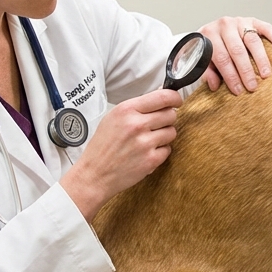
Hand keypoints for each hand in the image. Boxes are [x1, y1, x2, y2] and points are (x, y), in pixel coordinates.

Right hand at [59, 89, 182, 220]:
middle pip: (171, 114)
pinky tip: (146, 153)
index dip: (175, 98)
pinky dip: (160, 151)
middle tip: (156, 125)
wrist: (94, 174)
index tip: (177, 101)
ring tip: (148, 141)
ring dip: (164, 135)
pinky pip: (168, 150)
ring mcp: (145, 143)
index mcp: (127, 110)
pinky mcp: (151, 160)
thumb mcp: (113, 117)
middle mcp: (137, 125)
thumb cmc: (102, 146)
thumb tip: (161, 97)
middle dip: (167, 118)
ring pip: (172, 132)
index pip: (163, 97)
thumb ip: (137, 107)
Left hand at [198, 17, 271, 94]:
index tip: (238, 90)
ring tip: (266, 74)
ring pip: (252, 41)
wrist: (211, 28)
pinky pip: (265, 27)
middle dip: (245, 71)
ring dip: (260, 59)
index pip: (222, 58)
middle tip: (252, 86)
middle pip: (237, 50)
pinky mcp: (252, 20)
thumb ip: (207, 72)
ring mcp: (239, 22)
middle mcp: (224, 26)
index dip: (230, 76)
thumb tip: (215, 85)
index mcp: (209, 35)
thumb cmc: (209, 47)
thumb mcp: (203, 58)